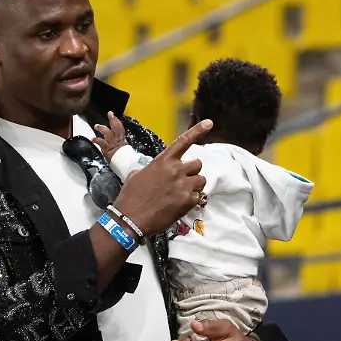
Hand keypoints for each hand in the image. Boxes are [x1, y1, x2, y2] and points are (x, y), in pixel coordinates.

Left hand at [91, 113, 129, 161]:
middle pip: (116, 127)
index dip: (117, 121)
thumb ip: (122, 148)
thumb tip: (123, 148)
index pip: (121, 128)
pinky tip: (93, 139)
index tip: (114, 116)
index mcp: (123, 141)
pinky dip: (96, 140)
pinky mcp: (107, 149)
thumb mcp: (126, 152)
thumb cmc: (126, 161)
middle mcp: (118, 140)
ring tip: (96, 126)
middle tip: (110, 114)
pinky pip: (101, 142)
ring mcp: (112, 144)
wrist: (126, 165)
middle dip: (113, 119)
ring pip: (107, 132)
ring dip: (102, 128)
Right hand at [111, 113, 209, 233]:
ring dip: (194, 186)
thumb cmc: (131, 196)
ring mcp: (183, 186)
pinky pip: (199, 197)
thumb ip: (153, 169)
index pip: (183, 142)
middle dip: (192, 172)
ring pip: (201, 181)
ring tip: (181, 194)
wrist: (130, 218)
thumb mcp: (138, 175)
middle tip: (182, 181)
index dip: (197, 131)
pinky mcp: (187, 201)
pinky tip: (179, 205)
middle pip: (198, 164)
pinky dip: (192, 201)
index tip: (209, 123)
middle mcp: (176, 170)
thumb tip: (158, 171)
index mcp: (163, 161)